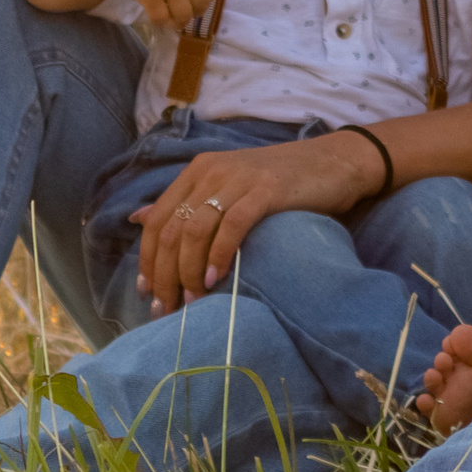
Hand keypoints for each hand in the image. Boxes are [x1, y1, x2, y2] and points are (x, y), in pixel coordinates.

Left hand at [130, 131, 384, 306]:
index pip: (157, 219)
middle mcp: (211, 171)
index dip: (148, 259)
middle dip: (164, 274)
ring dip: (188, 271)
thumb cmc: (280, 182)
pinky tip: (216, 279)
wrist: (334, 163)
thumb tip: (137, 218)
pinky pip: (232, 225)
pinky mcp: (266, 190)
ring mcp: (239, 178)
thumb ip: (185, 201)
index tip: (148, 293)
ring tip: (192, 301)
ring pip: (195, 229)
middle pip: (172, 229)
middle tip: (168, 308)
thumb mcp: (226, 186)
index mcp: (197, 171)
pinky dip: (218, 255)